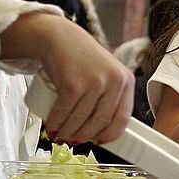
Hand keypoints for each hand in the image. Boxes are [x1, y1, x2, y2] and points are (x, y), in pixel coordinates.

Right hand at [6, 13, 133, 144]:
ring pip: (81, 120)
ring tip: (60, 135)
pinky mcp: (73, 83)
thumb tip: (104, 130)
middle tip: (74, 140)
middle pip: (100, 122)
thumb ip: (110, 95)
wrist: (59, 37)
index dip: (110, 134)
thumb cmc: (81, 58)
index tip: (100, 141)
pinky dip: (56, 123)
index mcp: (126, 81)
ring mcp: (94, 81)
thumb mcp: (105, 74)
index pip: (123, 117)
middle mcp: (114, 81)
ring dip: (68, 133)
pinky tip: (52, 127)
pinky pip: (65, 112)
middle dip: (84, 136)